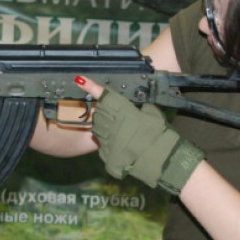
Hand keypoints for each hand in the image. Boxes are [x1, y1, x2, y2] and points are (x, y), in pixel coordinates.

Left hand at [73, 75, 203, 193]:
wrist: (159, 160)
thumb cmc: (158, 134)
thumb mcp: (153, 114)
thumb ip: (142, 108)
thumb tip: (139, 108)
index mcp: (121, 110)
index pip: (103, 95)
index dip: (91, 87)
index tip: (79, 80)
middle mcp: (109, 123)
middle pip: (99, 113)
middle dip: (104, 113)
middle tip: (119, 119)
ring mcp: (105, 140)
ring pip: (98, 130)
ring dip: (106, 129)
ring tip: (122, 135)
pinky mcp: (105, 155)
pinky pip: (104, 146)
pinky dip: (111, 145)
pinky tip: (123, 149)